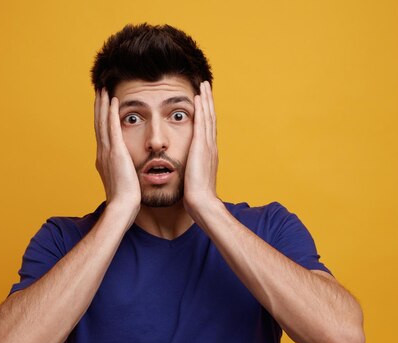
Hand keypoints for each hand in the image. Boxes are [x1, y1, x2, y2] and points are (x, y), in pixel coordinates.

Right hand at [94, 89, 140, 216]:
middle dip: (99, 106)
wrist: (122, 207)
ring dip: (103, 104)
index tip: (102, 105)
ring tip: (103, 89)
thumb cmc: (125, 199)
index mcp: (104, 159)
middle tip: (99, 90)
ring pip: (102, 122)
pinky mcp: (116, 152)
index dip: (101, 118)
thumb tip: (127, 170)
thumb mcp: (122, 181)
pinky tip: (113, 99)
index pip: (101, 133)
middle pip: (98, 123)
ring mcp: (107, 152)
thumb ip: (123, 172)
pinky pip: (112, 127)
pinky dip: (111, 112)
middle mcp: (102, 152)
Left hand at [183, 81, 219, 215]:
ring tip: (204, 85)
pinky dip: (201, 109)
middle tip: (206, 86)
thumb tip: (187, 170)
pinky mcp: (201, 147)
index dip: (206, 114)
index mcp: (208, 153)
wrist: (201, 202)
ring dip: (206, 100)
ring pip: (208, 117)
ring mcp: (208, 146)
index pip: (207, 129)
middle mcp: (210, 146)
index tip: (204, 102)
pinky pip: (202, 123)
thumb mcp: (193, 178)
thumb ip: (191, 170)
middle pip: (210, 118)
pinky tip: (198, 97)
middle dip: (208, 102)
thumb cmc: (196, 196)